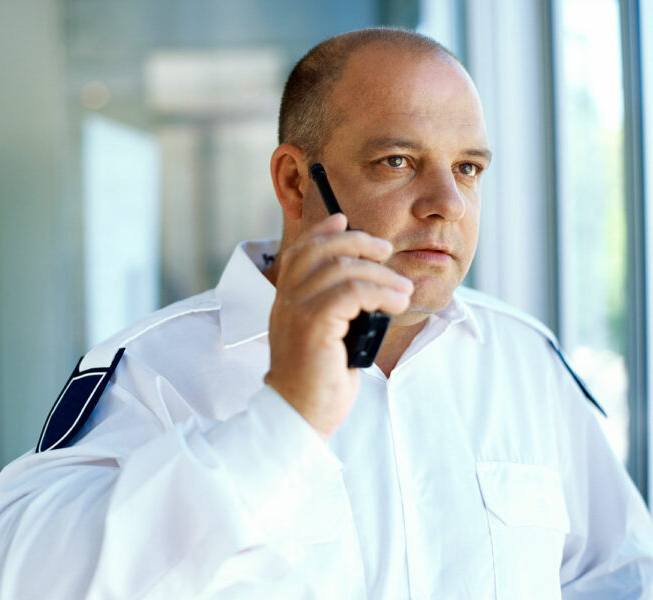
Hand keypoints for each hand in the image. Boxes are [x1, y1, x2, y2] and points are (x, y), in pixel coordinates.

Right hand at [264, 214, 413, 440]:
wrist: (299, 414)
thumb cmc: (318, 380)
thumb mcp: (326, 336)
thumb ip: (335, 309)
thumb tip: (364, 286)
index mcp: (286, 300)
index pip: (299, 251)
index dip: (323, 231)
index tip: (344, 221)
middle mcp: (286, 300)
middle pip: (320, 251)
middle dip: (357, 242)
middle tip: (386, 250)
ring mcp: (297, 311)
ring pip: (341, 269)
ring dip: (380, 275)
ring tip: (402, 291)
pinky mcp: (313, 325)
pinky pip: (351, 292)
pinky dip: (379, 293)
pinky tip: (394, 304)